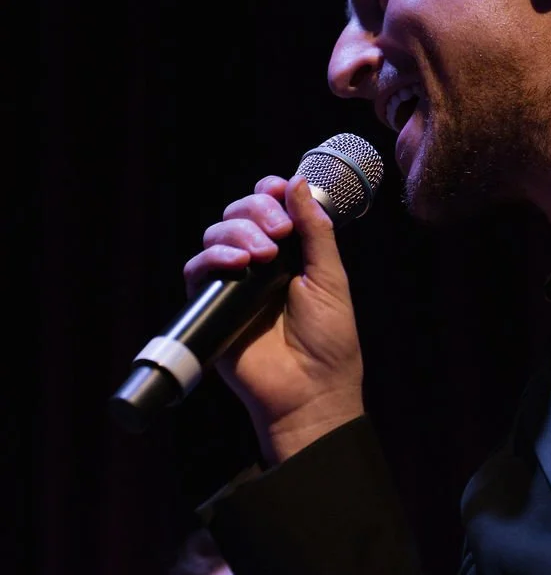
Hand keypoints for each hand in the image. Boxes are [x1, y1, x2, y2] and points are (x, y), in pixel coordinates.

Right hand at [183, 172, 364, 461]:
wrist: (310, 391)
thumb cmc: (328, 341)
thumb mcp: (330, 278)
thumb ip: (315, 230)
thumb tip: (297, 182)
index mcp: (291, 253)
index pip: (269, 208)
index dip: (269, 192)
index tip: (278, 189)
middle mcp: (259, 264)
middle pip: (239, 213)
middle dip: (256, 209)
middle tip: (279, 232)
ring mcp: (234, 284)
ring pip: (216, 234)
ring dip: (237, 232)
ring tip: (262, 255)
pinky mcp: (212, 307)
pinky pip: (197, 270)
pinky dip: (213, 257)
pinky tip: (237, 264)